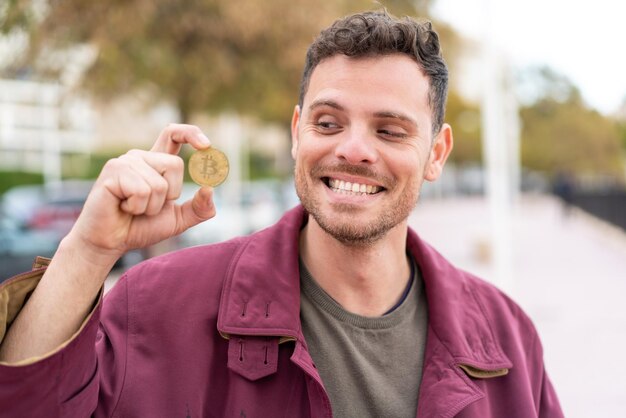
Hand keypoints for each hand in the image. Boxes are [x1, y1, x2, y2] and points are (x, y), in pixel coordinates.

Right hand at [67, 124, 216, 264]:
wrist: (109, 242)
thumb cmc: (140, 228)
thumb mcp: (178, 220)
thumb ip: (199, 208)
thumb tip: (210, 189)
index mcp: (156, 163)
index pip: (173, 135)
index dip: (191, 134)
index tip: (206, 146)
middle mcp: (140, 157)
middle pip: (175, 165)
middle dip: (169, 194)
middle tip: (147, 206)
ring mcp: (125, 162)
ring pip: (159, 183)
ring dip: (150, 206)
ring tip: (132, 208)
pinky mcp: (113, 171)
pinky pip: (142, 190)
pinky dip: (137, 207)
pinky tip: (122, 207)